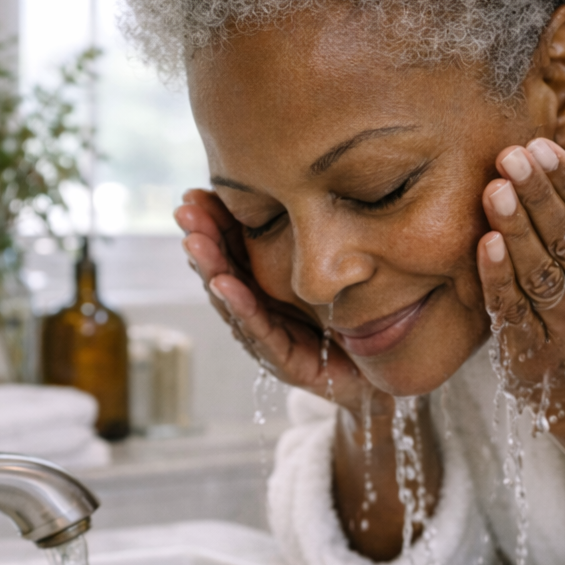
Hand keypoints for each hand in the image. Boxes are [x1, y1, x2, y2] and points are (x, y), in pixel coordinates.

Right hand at [174, 189, 380, 414]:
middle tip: (184, 212)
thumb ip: (309, 245)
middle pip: (224, 272)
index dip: (214, 224)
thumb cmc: (352, 323)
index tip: (193, 195)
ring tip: (194, 242)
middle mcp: (261, 312)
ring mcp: (270, 338)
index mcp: (267, 288)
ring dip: (212, 270)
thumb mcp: (329, 276)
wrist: (379, 375)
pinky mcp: (285, 362)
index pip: (234, 250)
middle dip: (203, 241)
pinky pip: (259, 331)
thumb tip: (305, 189)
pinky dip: (240, 307)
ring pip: (233, 302)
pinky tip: (223, 285)